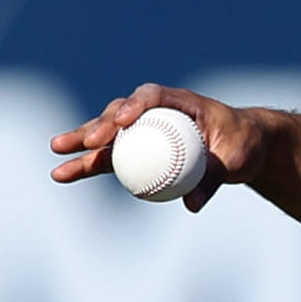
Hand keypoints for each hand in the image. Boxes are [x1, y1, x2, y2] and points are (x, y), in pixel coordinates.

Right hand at [48, 83, 263, 212]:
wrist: (244, 148)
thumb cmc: (244, 146)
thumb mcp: (236, 161)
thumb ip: (213, 178)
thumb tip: (192, 204)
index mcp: (183, 103)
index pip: (154, 97)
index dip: (135, 104)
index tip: (122, 121)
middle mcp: (159, 112)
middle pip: (121, 113)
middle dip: (99, 126)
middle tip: (85, 143)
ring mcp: (146, 130)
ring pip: (109, 135)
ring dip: (82, 144)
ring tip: (56, 157)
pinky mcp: (141, 148)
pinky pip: (113, 156)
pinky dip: (91, 164)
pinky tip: (66, 174)